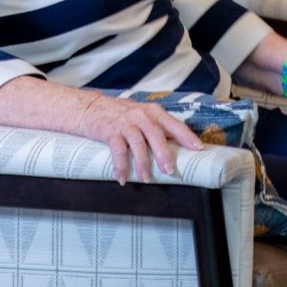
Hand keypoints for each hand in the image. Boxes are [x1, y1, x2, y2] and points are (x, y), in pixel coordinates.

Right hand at [80, 94, 203, 184]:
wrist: (89, 107)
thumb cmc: (119, 114)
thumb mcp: (141, 115)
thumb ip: (157, 127)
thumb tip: (176, 146)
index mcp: (153, 112)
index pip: (174, 124)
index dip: (187, 136)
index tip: (198, 148)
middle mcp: (140, 115)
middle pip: (156, 134)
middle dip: (164, 153)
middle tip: (170, 170)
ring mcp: (125, 123)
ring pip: (138, 143)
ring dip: (142, 163)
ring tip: (146, 178)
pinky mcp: (109, 131)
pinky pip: (117, 150)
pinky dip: (120, 166)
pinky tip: (122, 178)